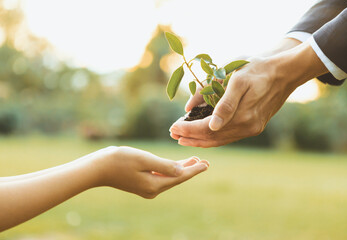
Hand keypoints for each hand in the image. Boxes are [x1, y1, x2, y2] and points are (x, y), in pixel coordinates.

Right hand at [92, 146, 208, 198]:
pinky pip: (162, 176)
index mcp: (154, 185)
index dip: (194, 170)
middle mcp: (152, 190)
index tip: (206, 164)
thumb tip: (181, 171)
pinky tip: (176, 164)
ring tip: (194, 161)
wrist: (98, 168)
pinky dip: (170, 169)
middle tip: (205, 162)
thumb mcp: (144, 160)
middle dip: (191, 169)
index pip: (180, 177)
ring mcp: (147, 188)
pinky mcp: (142, 184)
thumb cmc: (119, 160)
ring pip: (170, 177)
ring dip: (182, 168)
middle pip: (177, 178)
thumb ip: (164, 165)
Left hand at [170, 42, 327, 146]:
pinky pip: (229, 136)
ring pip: (220, 140)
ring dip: (201, 139)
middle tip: (173, 134)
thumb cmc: (258, 70)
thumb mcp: (238, 80)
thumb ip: (224, 104)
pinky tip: (204, 134)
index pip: (207, 129)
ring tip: (184, 138)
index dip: (188, 130)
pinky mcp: (255, 126)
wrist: (285, 72)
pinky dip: (214, 137)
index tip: (172, 128)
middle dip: (190, 137)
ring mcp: (252, 128)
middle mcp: (247, 127)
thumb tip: (210, 125)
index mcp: (242, 117)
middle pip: (212, 138)